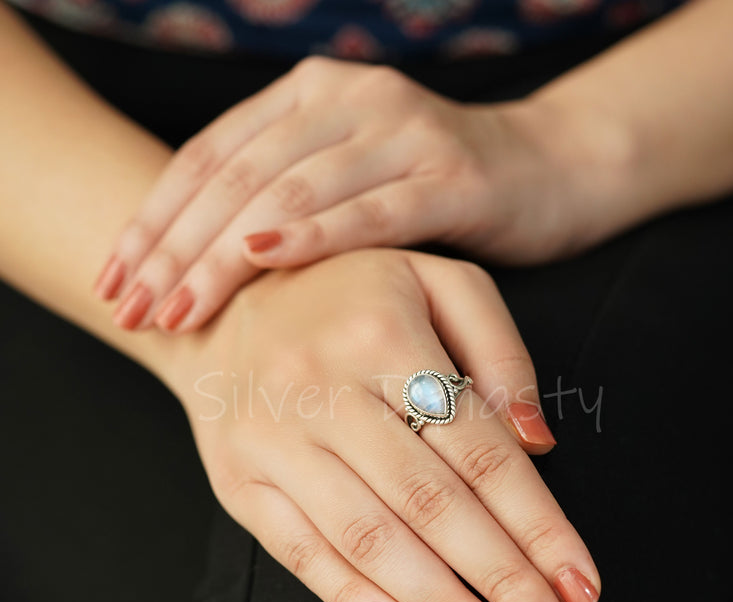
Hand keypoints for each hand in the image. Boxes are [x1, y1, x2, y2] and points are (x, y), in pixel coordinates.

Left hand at [95, 56, 601, 331]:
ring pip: (291, 190)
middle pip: (237, 174)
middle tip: (133, 306)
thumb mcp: (350, 179)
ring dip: (224, 253)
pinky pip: (369, 209)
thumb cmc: (439, 190)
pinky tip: (263, 259)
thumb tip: (201, 266)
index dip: (153, 219)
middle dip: (174, 246)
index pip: (210, 156)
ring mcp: (402, 131)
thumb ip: (284, 197)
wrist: (551, 171)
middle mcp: (349, 97)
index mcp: (311, 95)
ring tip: (179, 308)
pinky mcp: (451, 177)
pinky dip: (313, 234)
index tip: (113, 280)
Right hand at [168, 249, 599, 601]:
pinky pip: (295, 548)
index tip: (582, 585)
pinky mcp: (236, 480)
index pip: (480, 449)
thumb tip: (537, 443)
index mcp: (383, 335)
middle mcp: (323, 389)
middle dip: (501, 579)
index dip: (538, 523)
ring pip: (367, 536)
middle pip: (430, 502)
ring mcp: (273, 439)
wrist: (223, 307)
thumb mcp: (434, 280)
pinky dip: (350, 596)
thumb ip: (497, 350)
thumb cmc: (348, 294)